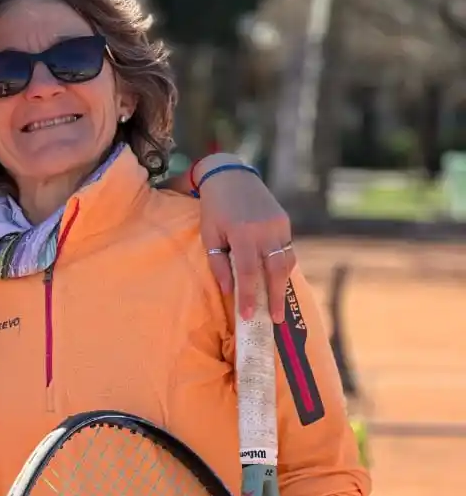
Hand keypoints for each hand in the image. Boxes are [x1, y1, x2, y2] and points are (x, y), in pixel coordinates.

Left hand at [195, 155, 294, 322]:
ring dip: (282, 285)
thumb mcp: (209, 235)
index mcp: (242, 234)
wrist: (231, 176)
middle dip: (275, 298)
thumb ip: (218, 263)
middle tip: (275, 320)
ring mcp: (278, 225)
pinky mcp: (284, 222)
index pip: (248, 273)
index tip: (248, 316)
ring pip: (285, 262)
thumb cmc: (214, 208)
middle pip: (274, 271)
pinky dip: (283, 267)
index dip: (249, 296)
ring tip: (278, 305)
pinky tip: (278, 282)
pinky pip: (286, 250)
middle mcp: (264, 230)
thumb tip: (229, 290)